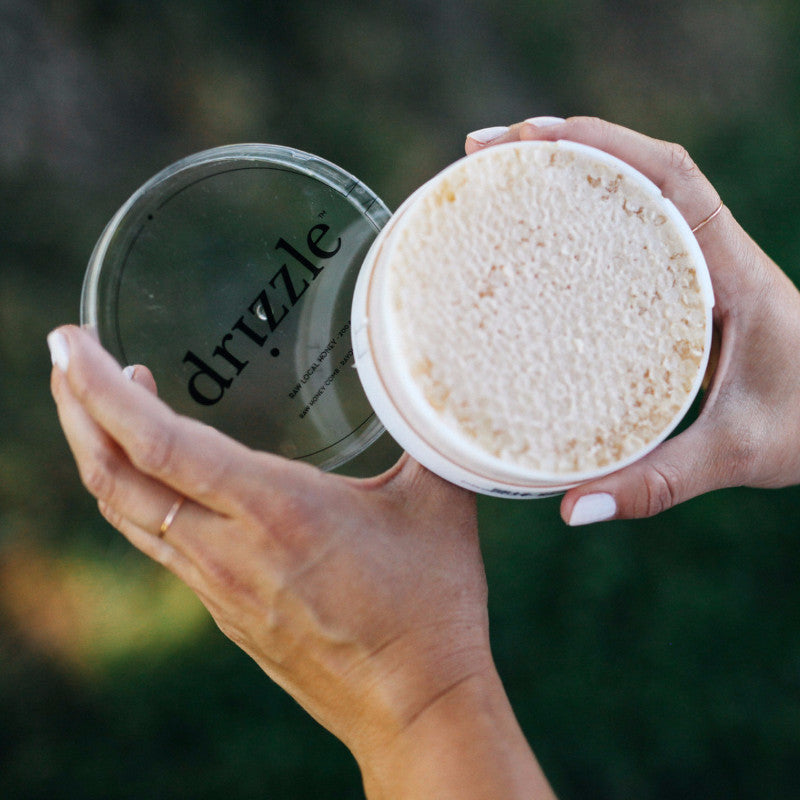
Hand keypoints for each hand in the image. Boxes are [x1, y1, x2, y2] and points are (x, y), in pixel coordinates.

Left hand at [47, 325, 554, 798]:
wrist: (414, 705)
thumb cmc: (430, 604)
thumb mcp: (439, 502)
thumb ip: (427, 434)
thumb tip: (428, 383)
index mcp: (274, 510)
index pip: (157, 442)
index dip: (99, 389)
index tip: (67, 343)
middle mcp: (228, 548)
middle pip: (114, 475)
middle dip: (76, 408)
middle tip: (67, 356)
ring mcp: (217, 585)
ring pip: (125, 512)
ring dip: (99, 450)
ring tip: (101, 403)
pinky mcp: (223, 609)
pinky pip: (155, 540)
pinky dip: (135, 492)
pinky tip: (160, 475)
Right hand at [467, 117, 799, 523]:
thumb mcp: (738, 454)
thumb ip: (658, 484)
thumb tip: (573, 510)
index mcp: (734, 271)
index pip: (673, 178)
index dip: (604, 144)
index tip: (533, 136)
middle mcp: (716, 256)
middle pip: (642, 171)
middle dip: (565, 148)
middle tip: (488, 153)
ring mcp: (701, 270)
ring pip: (637, 199)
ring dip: (574, 177)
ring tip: (504, 180)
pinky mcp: (687, 294)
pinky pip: (634, 241)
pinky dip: (588, 224)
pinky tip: (543, 243)